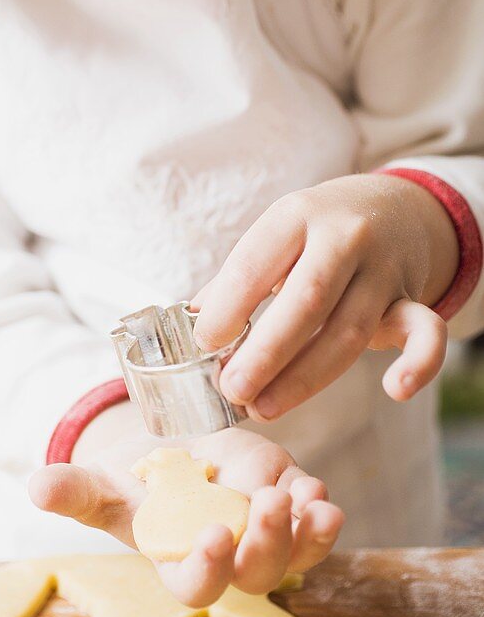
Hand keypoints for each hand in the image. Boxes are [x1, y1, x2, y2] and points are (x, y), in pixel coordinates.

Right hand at [29, 409, 343, 607]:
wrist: (171, 460)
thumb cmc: (134, 484)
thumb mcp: (100, 485)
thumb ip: (72, 490)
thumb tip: (34, 485)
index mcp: (180, 563)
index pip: (198, 584)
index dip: (208, 567)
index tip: (214, 534)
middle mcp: (228, 560)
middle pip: (256, 572)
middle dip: (269, 545)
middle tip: (270, 504)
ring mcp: (263, 537)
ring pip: (295, 555)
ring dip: (307, 536)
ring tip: (312, 503)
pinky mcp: (287, 507)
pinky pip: (313, 526)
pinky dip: (321, 516)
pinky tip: (320, 494)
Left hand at [191, 173, 456, 422]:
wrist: (393, 208)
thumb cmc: (314, 233)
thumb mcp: (274, 237)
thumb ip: (235, 281)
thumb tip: (190, 328)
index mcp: (295, 215)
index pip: (255, 264)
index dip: (227, 308)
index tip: (204, 345)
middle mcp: (344, 236)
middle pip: (306, 300)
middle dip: (266, 353)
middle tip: (232, 390)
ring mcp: (383, 268)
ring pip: (350, 329)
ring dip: (305, 378)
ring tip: (263, 407)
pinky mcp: (412, 297)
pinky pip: (426, 332)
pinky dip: (419, 363)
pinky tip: (395, 390)